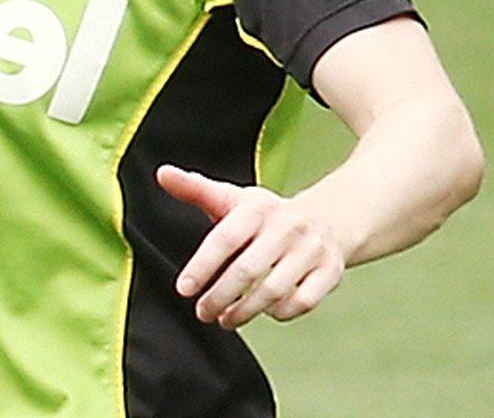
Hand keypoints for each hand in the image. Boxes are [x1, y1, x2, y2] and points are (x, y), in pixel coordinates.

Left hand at [158, 164, 347, 327]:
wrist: (329, 219)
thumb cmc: (268, 214)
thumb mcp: (232, 197)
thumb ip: (195, 190)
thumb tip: (162, 174)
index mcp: (257, 208)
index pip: (224, 239)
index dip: (202, 267)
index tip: (183, 289)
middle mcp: (287, 227)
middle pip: (247, 270)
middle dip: (219, 296)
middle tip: (202, 312)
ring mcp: (311, 250)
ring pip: (274, 290)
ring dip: (245, 311)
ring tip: (225, 319)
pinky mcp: (331, 272)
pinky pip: (303, 301)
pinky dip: (280, 313)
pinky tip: (263, 313)